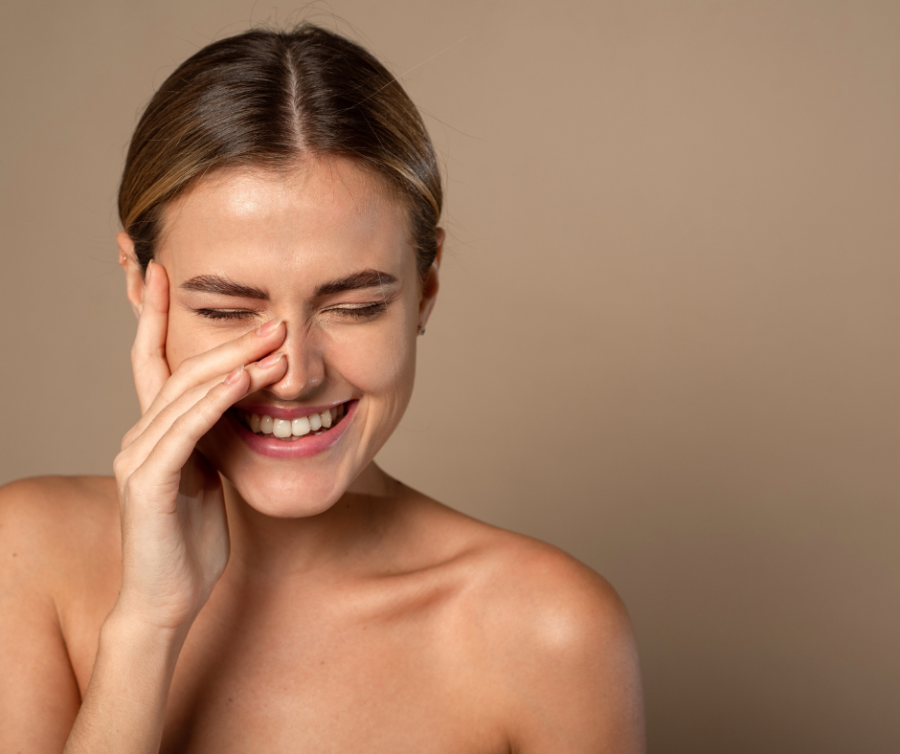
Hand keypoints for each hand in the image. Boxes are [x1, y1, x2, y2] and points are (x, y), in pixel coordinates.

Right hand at [112, 260, 286, 631]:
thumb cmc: (190, 541)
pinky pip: (185, 431)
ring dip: (233, 363)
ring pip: (185, 393)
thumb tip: (240, 405)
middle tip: (273, 317)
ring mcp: (139, 457)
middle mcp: (140, 435)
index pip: (152, 361)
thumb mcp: (208, 476)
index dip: (155, 315)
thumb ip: (214, 439)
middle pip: (181, 369)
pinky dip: (216, 402)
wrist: (167, 599)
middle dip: (228, 339)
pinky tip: (244, 382)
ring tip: (275, 341)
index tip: (165, 272)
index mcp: (155, 432)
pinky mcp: (149, 483)